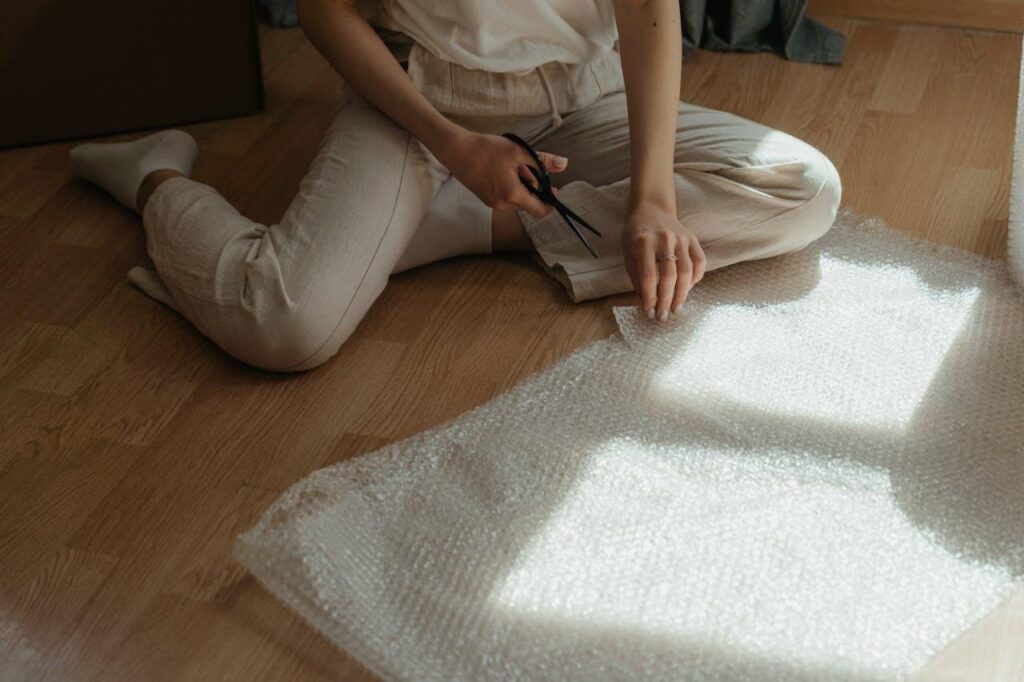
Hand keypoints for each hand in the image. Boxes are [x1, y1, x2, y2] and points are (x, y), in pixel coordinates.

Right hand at [436, 129, 567, 219]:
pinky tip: (501, 169)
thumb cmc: (487, 150)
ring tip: (510, 165)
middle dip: (532, 186)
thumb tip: (564, 165)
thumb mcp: (519, 152)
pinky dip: (509, 186)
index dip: (550, 202)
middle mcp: (503, 205)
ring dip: (520, 185)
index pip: (540, 211)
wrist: (457, 151)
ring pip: (516, 198)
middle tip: (524, 165)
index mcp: (513, 195)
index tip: (552, 188)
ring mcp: (493, 204)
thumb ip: (543, 161)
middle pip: (528, 202)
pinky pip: (505, 196)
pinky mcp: (485, 199)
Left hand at [622, 203, 705, 320]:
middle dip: (666, 300)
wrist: (651, 209)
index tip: (649, 313)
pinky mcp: (693, 239)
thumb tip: (647, 302)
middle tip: (664, 316)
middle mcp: (664, 240)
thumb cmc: (636, 234)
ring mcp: (681, 238)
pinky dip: (695, 279)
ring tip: (676, 308)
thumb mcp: (628, 253)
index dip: (650, 297)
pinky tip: (687, 290)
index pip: (649, 276)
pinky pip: (700, 262)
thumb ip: (636, 276)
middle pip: (669, 276)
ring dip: (682, 294)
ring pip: (686, 272)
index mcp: (643, 243)